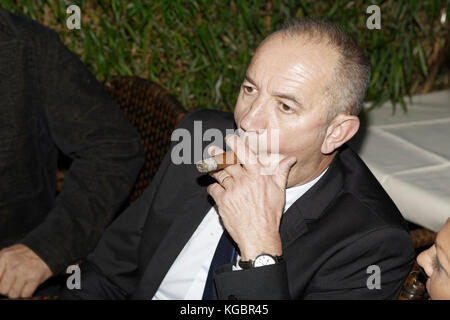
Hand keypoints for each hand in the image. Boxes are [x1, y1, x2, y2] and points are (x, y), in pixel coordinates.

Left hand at [0, 244, 52, 297]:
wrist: (48, 249)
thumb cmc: (28, 253)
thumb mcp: (10, 252)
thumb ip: (0, 264)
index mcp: (4, 257)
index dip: (1, 283)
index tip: (7, 281)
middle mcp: (13, 264)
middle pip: (2, 289)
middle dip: (9, 288)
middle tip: (15, 283)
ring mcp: (24, 272)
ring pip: (13, 294)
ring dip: (18, 292)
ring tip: (22, 285)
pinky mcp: (35, 278)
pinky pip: (25, 295)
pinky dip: (27, 293)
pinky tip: (29, 286)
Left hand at [207, 134, 296, 260]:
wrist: (259, 236)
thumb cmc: (270, 215)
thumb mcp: (279, 191)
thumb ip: (281, 172)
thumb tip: (289, 159)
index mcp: (258, 176)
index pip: (245, 153)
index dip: (235, 144)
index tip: (230, 138)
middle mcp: (244, 181)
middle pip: (227, 162)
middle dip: (218, 155)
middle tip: (212, 150)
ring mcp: (232, 191)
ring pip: (219, 174)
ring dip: (214, 170)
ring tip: (211, 167)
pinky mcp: (223, 201)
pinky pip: (214, 189)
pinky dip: (213, 188)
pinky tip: (216, 189)